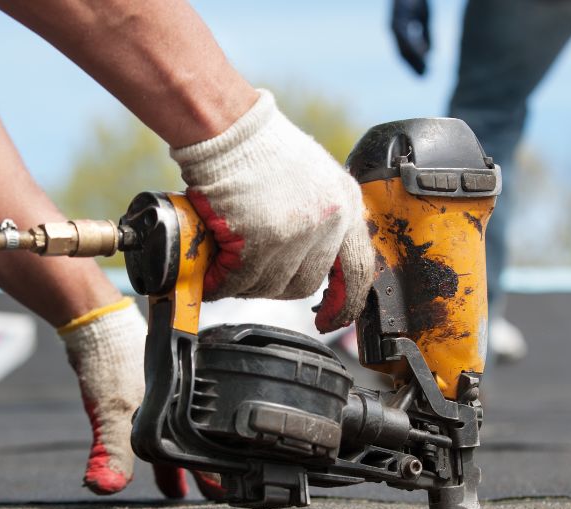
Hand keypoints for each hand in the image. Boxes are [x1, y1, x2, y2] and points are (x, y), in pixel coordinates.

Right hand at [171, 90, 373, 332]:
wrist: (230, 128)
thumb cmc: (261, 147)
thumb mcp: (314, 178)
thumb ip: (321, 216)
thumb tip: (311, 257)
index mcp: (346, 205)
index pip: (358, 269)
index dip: (344, 302)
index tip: (331, 319)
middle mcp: (329, 221)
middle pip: (305, 283)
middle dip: (274, 283)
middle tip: (250, 271)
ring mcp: (296, 232)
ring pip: (271, 285)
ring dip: (245, 283)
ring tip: (226, 264)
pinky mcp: (262, 240)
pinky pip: (240, 280)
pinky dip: (222, 282)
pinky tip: (212, 272)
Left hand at [391, 0, 430, 74]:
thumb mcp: (425, 18)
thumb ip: (425, 35)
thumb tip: (429, 54)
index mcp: (399, 29)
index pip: (405, 51)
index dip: (413, 64)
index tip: (423, 75)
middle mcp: (395, 27)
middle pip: (402, 52)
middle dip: (413, 65)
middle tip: (424, 77)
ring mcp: (396, 20)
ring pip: (402, 45)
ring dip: (413, 58)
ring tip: (423, 69)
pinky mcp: (400, 14)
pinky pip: (405, 33)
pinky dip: (413, 44)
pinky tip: (424, 52)